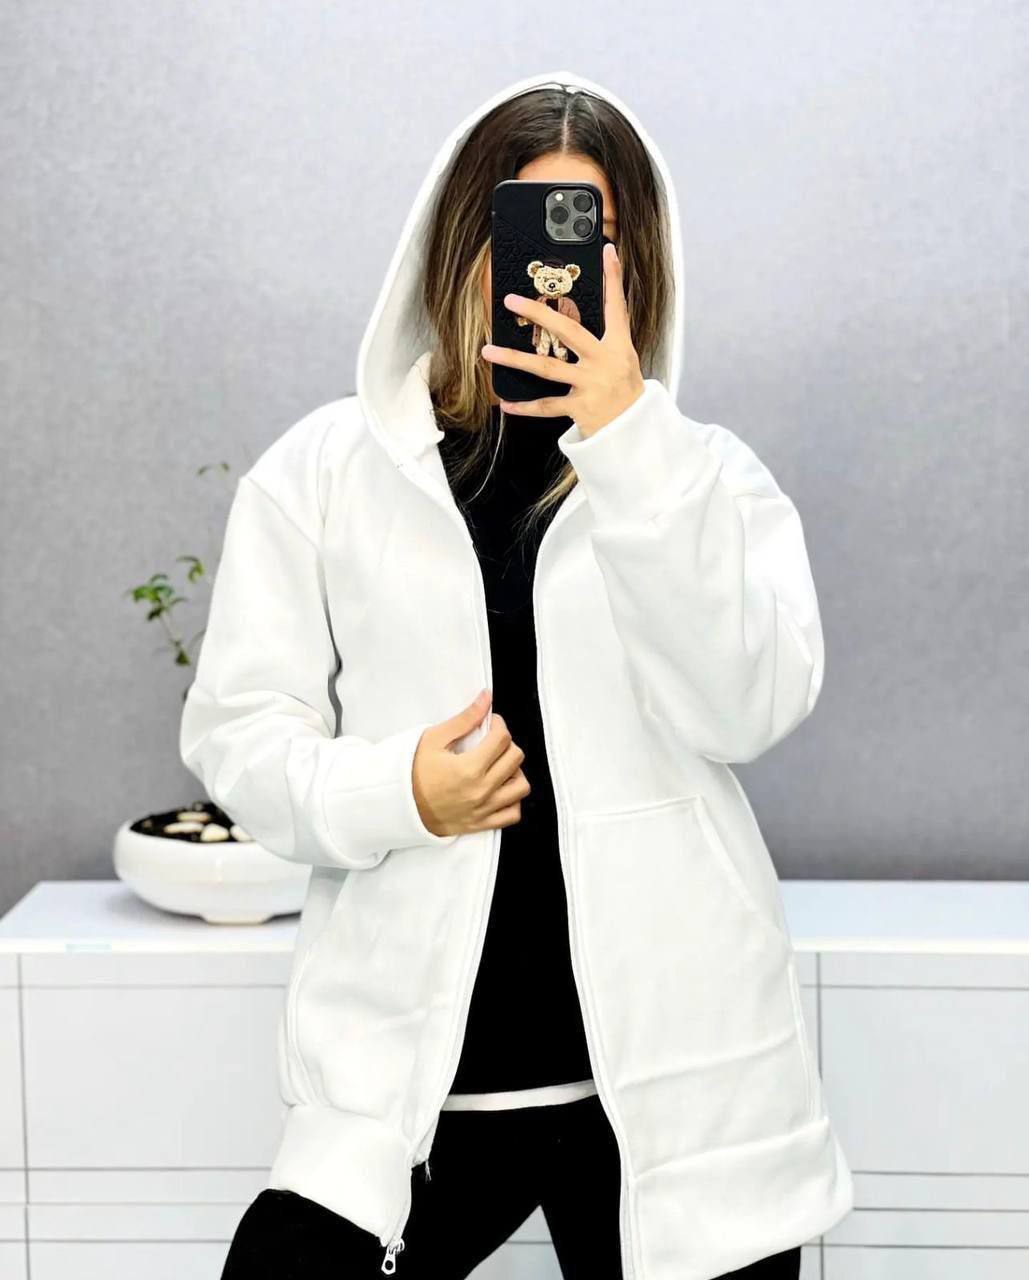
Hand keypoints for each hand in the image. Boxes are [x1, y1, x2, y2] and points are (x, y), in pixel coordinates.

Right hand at [412, 690, 530, 836]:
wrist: (398, 805)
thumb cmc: (412, 773)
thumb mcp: (434, 739)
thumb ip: (464, 719)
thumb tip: (485, 699)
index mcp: (469, 768)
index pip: (502, 739)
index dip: (498, 724)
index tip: (490, 724)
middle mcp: (480, 791)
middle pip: (515, 759)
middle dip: (507, 744)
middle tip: (492, 742)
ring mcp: (483, 810)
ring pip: (521, 786)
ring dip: (514, 772)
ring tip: (499, 766)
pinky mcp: (481, 824)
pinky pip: (513, 814)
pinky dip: (513, 800)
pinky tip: (500, 789)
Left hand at [481, 241, 645, 437]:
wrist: (634, 431)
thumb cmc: (624, 392)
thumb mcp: (624, 359)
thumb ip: (605, 336)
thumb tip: (579, 315)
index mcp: (619, 346)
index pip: (616, 307)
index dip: (613, 279)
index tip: (605, 252)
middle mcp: (605, 362)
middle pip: (568, 331)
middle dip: (539, 313)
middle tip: (512, 300)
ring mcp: (591, 385)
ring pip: (546, 368)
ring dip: (514, 358)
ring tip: (488, 350)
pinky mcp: (580, 408)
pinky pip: (546, 406)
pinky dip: (525, 407)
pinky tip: (506, 403)